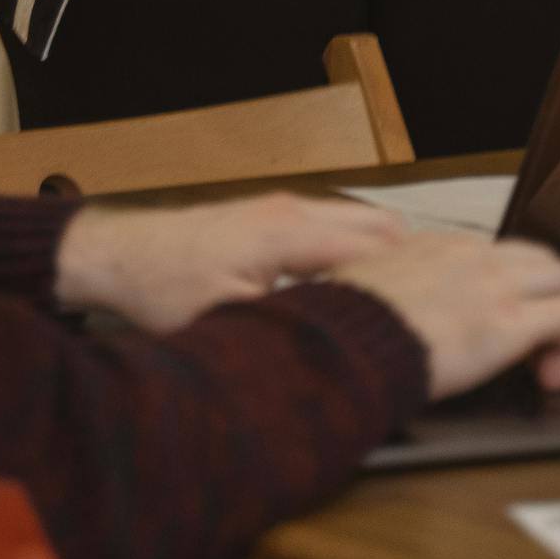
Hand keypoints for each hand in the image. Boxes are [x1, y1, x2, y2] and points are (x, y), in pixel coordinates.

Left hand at [55, 192, 406, 332]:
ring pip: (363, 224)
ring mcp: (286, 209)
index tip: (438, 307)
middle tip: (430, 309)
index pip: (376, 249)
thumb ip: (284, 327)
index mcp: (287, 233)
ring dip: (384, 259)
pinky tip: (356, 291)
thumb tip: (332, 350)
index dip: (411, 281)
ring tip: (400, 304)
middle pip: (382, 229)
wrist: (122, 253)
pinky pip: (338, 226)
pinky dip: (358, 252)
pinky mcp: (276, 216)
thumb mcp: (225, 321)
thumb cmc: (161, 285)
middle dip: (411, 267)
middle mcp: (293, 211)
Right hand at [330, 232, 559, 399]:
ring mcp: (495, 284)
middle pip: (538, 259)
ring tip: (545, 361)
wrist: (347, 343)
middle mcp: (473, 256)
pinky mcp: (509, 322)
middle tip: (533, 342)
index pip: (494, 254)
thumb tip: (381, 308)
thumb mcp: (361, 289)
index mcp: (436, 247)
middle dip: (546, 297)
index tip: (495, 321)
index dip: (505, 289)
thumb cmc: (345, 326)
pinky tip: (551, 378)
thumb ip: (384, 289)